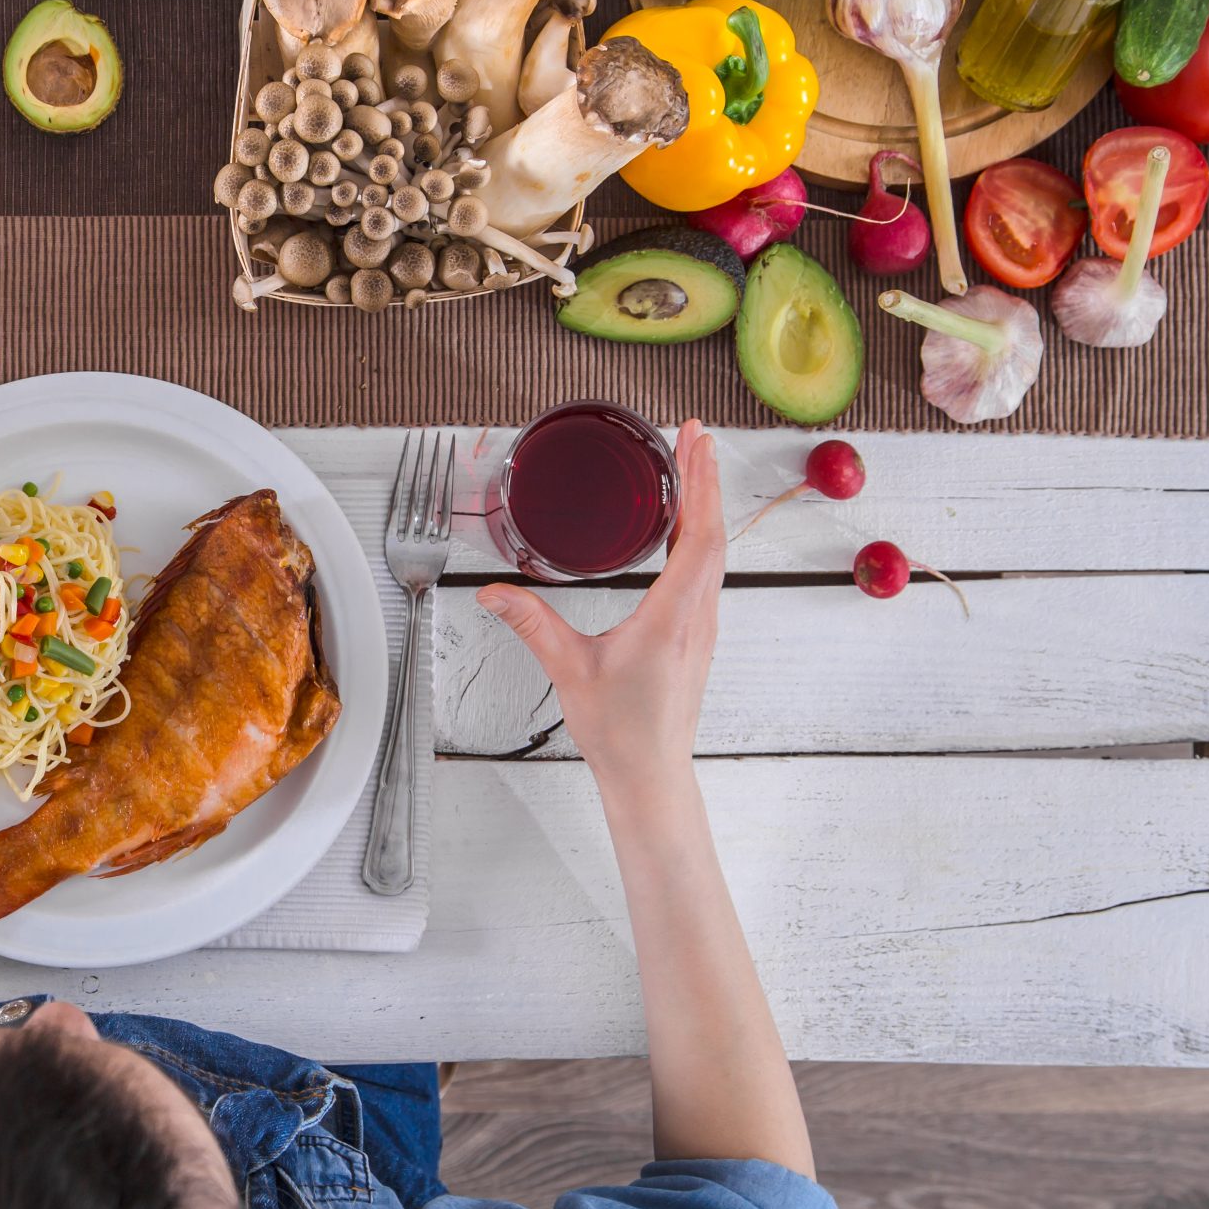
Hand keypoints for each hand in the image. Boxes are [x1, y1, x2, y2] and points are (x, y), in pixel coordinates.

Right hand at [477, 420, 723, 788]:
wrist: (650, 773)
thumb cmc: (620, 730)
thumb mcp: (568, 669)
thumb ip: (531, 624)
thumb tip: (494, 592)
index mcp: (673, 616)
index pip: (699, 535)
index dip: (700, 483)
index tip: (697, 443)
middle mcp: (698, 615)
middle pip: (712, 532)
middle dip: (704, 479)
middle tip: (693, 435)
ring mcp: (702, 626)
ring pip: (713, 552)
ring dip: (705, 505)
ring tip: (692, 467)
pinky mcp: (695, 636)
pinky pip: (706, 572)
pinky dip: (699, 536)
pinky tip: (684, 528)